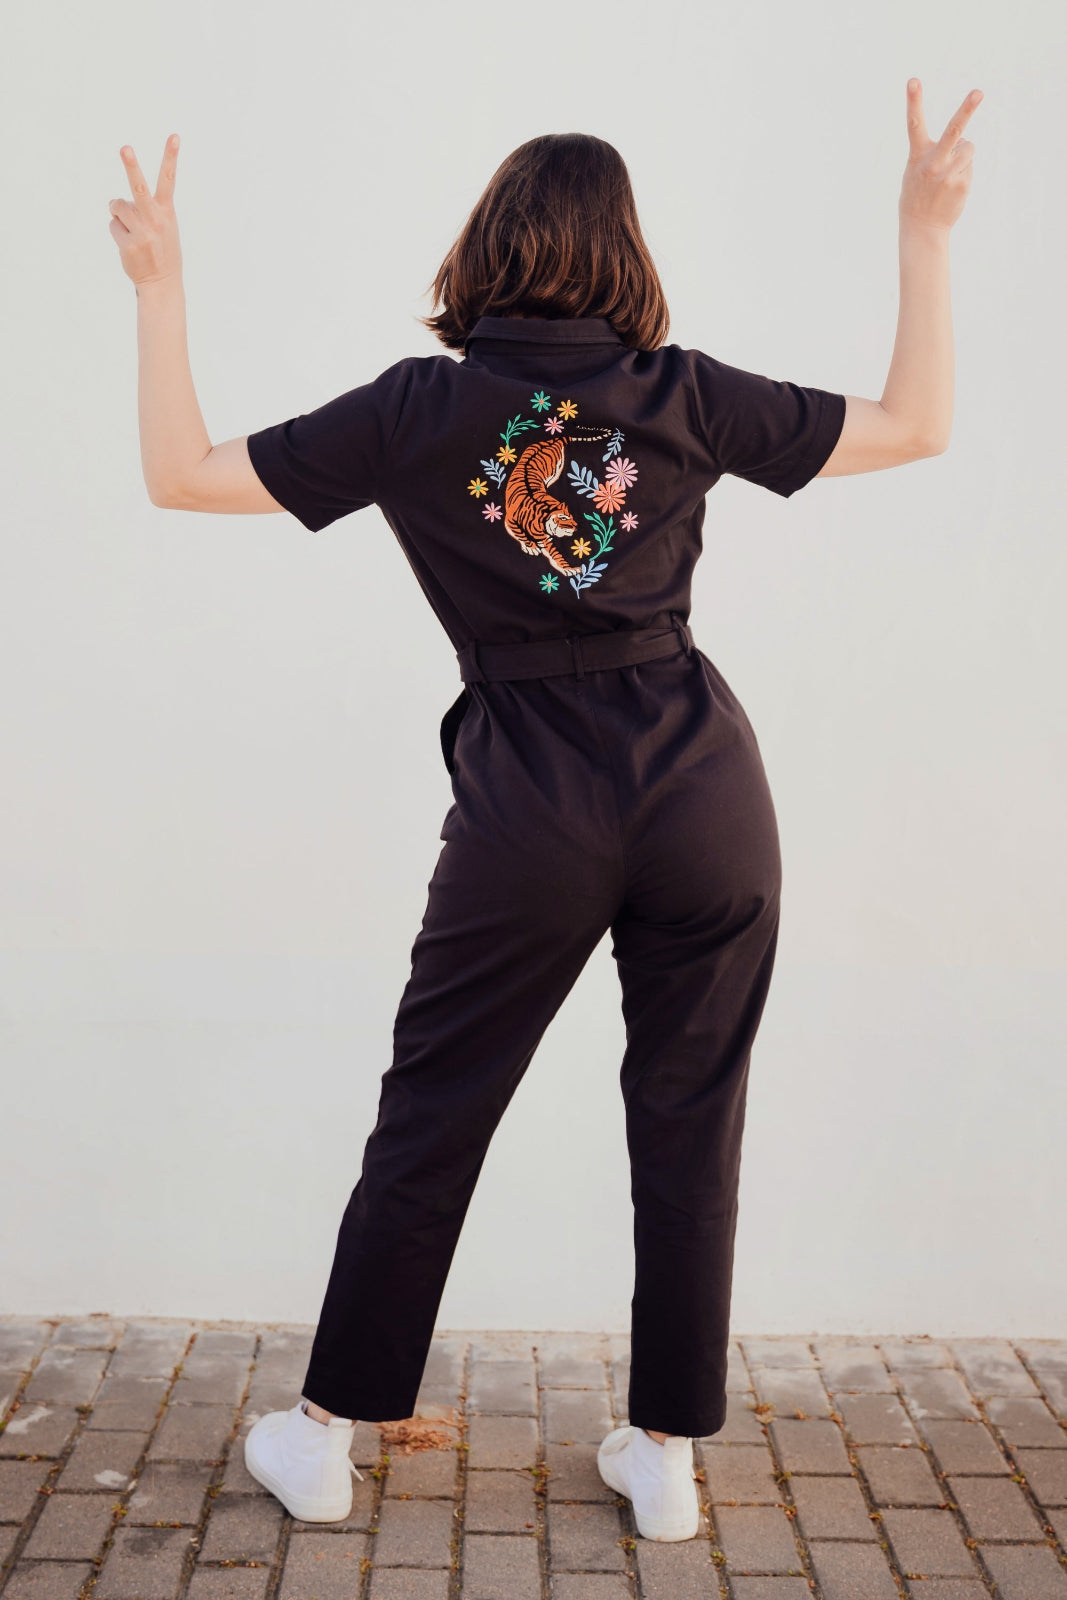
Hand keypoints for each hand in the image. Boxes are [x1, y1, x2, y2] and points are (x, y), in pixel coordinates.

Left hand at [108, 135, 182, 287]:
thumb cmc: (163, 251)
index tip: (174, 137)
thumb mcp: (164, 228)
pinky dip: (117, 232)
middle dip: (132, 167)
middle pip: (139, 187)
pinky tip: (129, 245)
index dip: (171, 157)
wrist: (162, 284)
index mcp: (166, 212)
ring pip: (117, 206)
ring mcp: (141, 232)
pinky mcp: (128, 244)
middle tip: (125, 148)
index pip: (169, 179)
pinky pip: (113, 225)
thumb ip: (144, 210)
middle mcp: (154, 220)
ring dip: (119, 214)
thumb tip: (115, 203)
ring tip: (132, 229)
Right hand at [899, 80, 982, 232]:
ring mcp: (949, 174)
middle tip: (979, 92)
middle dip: (966, 110)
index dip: (913, 101)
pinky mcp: (963, 183)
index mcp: (917, 156)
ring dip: (963, 155)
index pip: (914, 123)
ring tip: (948, 173)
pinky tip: (952, 186)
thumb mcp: (916, 170)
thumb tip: (968, 143)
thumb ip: (935, 152)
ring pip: (968, 147)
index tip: (913, 80)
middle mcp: (933, 163)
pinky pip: (970, 165)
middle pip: (954, 131)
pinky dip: (964, 171)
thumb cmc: (917, 194)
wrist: (921, 227)